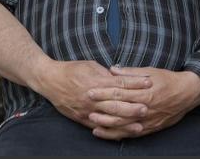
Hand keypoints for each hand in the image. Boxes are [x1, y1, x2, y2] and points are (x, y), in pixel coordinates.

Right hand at [32, 59, 150, 129]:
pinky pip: (98, 126)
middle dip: (133, 106)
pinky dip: (110, 130)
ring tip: (139, 125)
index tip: (149, 82)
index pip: (120, 83)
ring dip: (125, 122)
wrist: (50, 80)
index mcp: (96, 81)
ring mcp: (88, 109)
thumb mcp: (90, 65)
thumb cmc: (71, 70)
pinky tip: (120, 133)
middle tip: (148, 108)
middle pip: (117, 103)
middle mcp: (93, 97)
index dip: (135, 83)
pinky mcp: (82, 118)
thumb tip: (120, 76)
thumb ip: (106, 73)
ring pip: (109, 118)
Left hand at [87, 68, 199, 139]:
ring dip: (107, 125)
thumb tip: (112, 69)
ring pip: (124, 125)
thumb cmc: (167, 80)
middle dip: (102, 109)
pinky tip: (107, 134)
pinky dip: (118, 135)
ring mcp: (147, 120)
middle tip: (87, 106)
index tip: (90, 90)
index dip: (103, 92)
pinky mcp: (150, 128)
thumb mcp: (150, 71)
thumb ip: (130, 72)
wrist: (187, 94)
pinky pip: (132, 134)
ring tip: (92, 123)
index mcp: (144, 92)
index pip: (119, 93)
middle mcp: (145, 108)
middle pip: (119, 110)